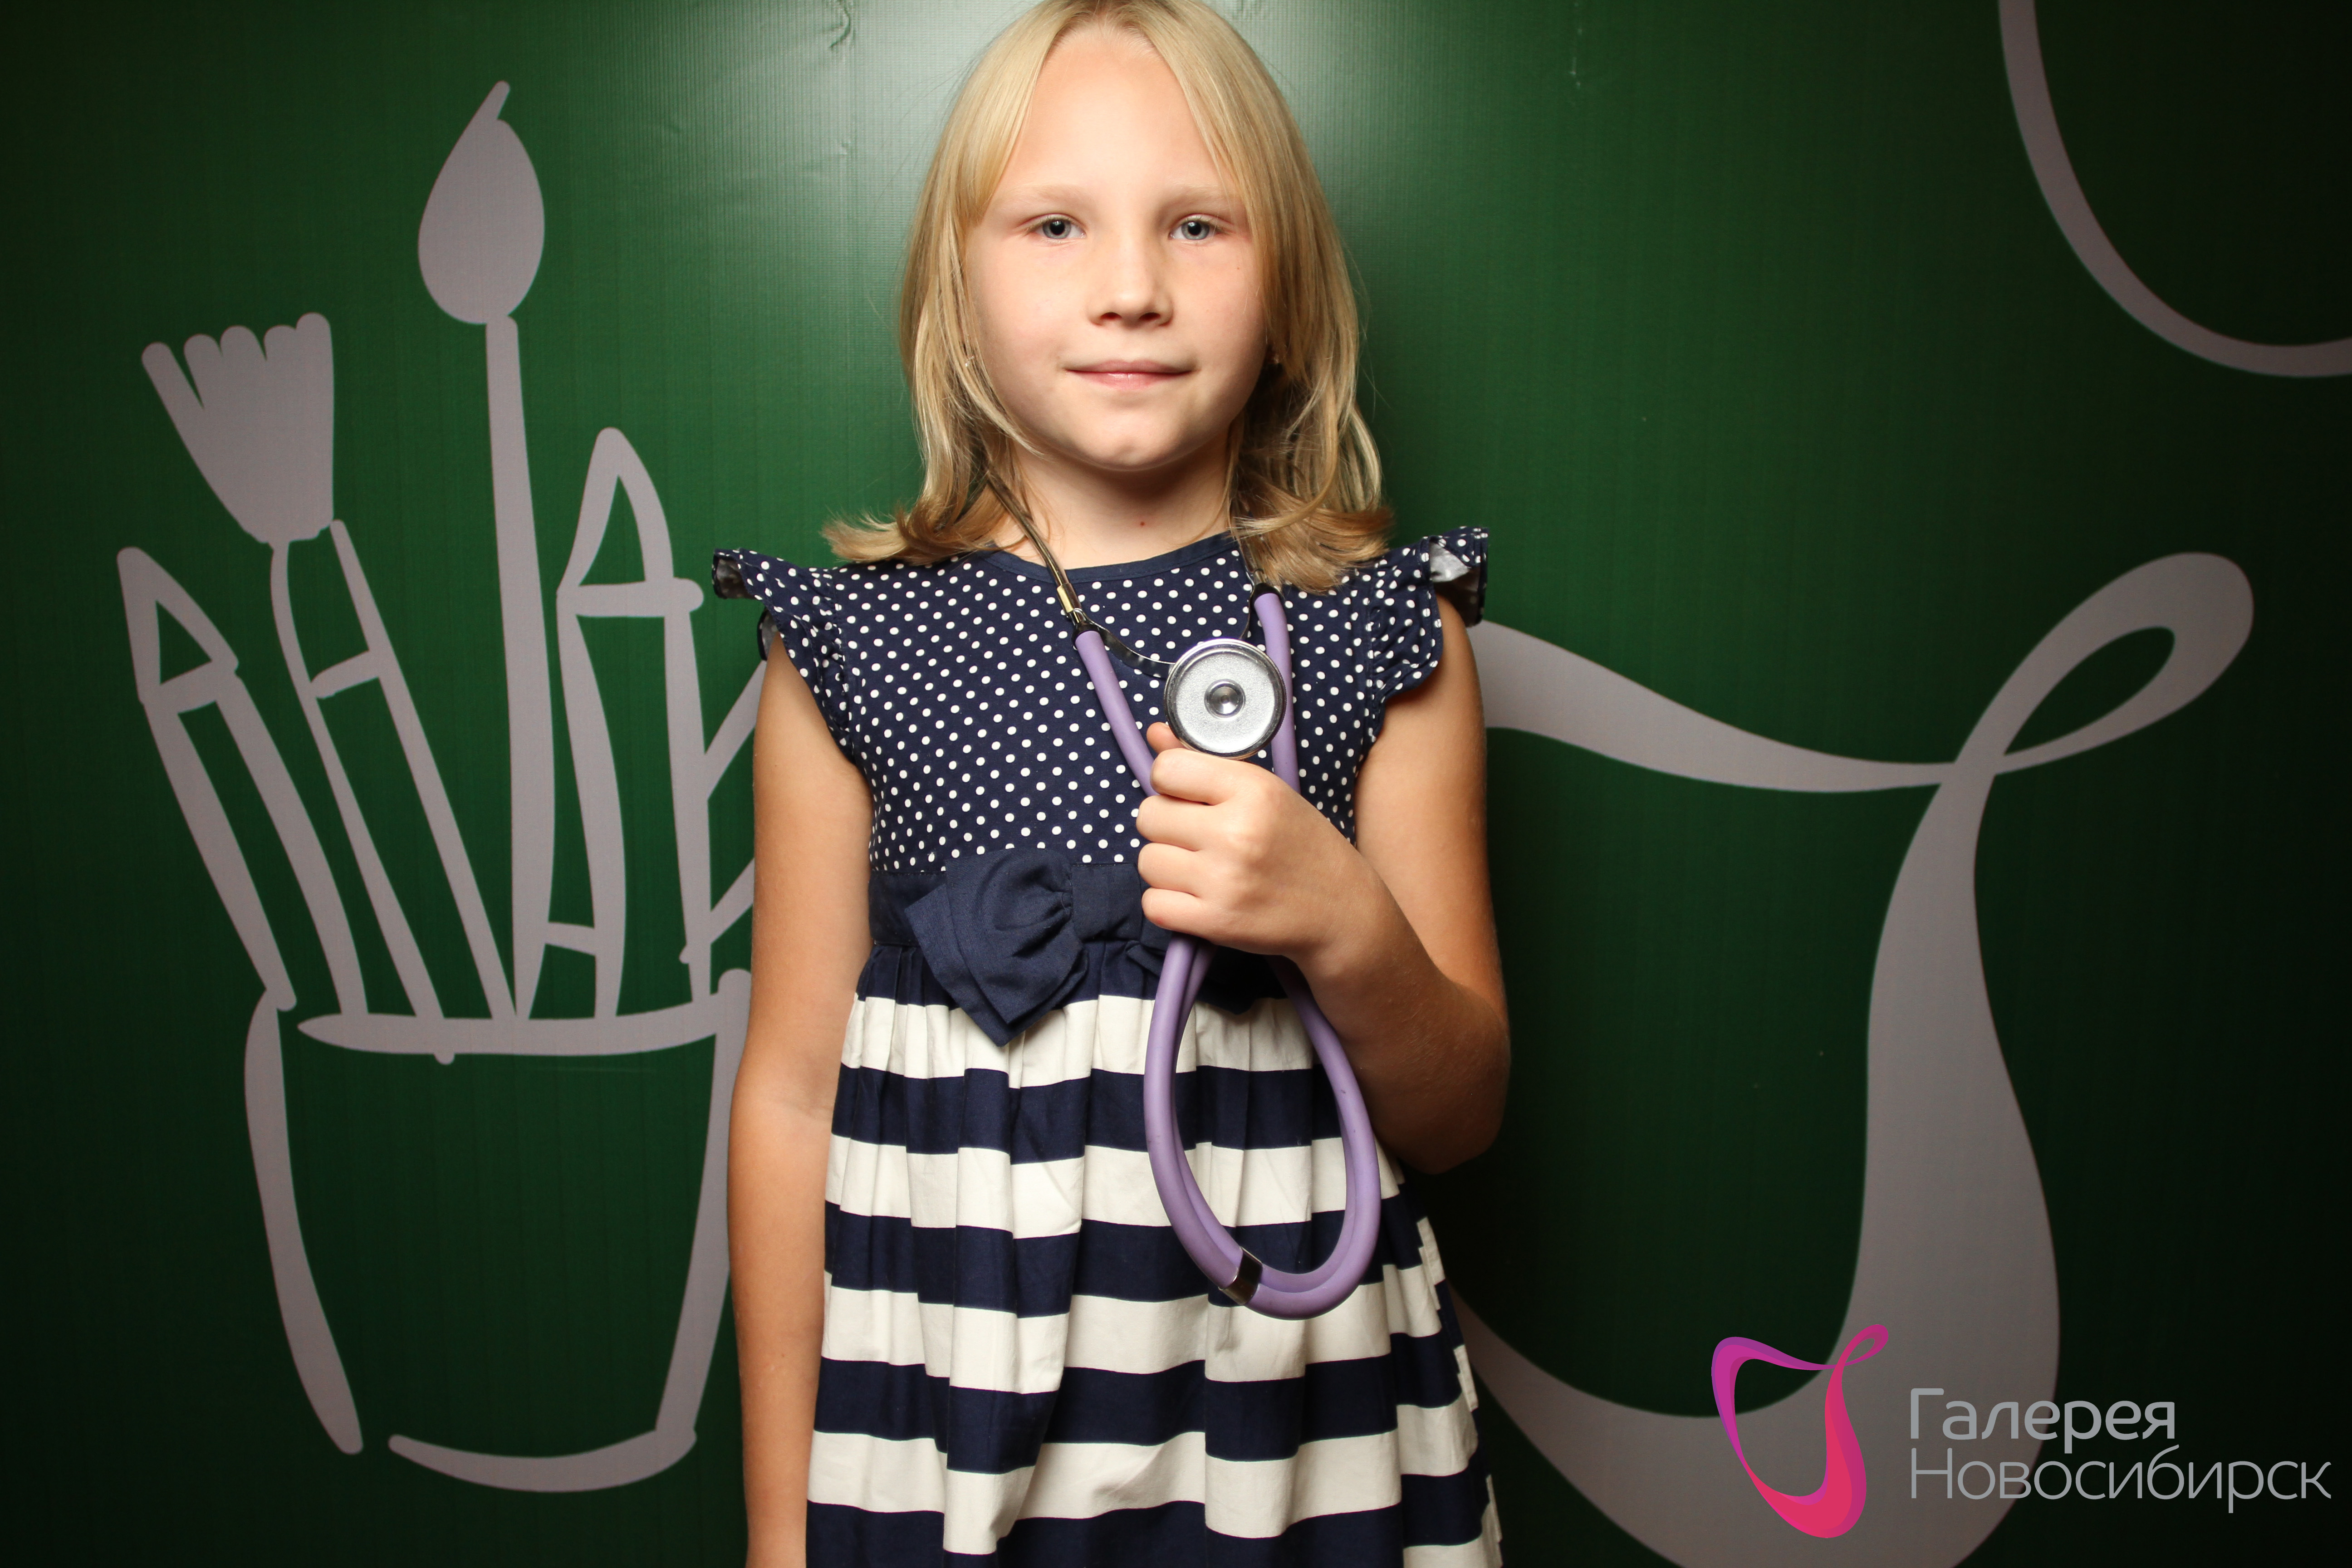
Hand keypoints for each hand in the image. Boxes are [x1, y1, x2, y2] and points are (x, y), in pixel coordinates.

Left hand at [1133, 723, 1376, 965]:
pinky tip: (1197, 896)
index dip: (1169, 783)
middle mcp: (1237, 832)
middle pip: (1149, 816)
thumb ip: (1205, 762)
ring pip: (1146, 861)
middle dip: (1167, 826)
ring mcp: (1224, 880)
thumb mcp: (1266, 792)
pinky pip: (1153, 904)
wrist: (1341, 911)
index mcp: (1254, 790)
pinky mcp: (1216, 922)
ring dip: (1166, 865)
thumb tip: (1155, 733)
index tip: (1187, 796)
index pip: (1166, 770)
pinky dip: (1168, 902)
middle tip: (1199, 837)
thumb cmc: (1301, 845)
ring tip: (1201, 868)